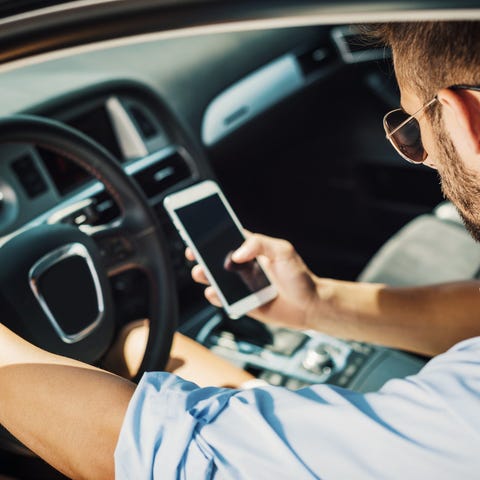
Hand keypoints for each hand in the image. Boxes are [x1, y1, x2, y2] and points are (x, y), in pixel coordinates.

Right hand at [186, 233, 318, 328]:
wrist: (309, 306)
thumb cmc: (299, 276)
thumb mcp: (283, 251)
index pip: (227, 237)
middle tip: (194, 252)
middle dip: (201, 254)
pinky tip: (213, 292)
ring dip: (204, 275)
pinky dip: (214, 296)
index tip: (197, 231)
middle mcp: (243, 266)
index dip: (211, 234)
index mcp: (252, 249)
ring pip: (215, 278)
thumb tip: (237, 253)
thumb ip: (260, 245)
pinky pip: (222, 299)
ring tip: (201, 273)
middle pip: (215, 258)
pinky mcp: (241, 302)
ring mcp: (241, 284)